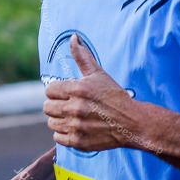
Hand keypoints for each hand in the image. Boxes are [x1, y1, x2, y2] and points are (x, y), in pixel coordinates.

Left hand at [43, 34, 137, 151]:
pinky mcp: (78, 141)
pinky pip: (57, 138)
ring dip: (59, 120)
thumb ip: (83, 56)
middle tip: (69, 105)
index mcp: (78, 89)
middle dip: (56, 105)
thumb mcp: (99, 74)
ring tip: (73, 117)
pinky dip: (64, 134)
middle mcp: (74, 108)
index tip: (67, 94)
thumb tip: (73, 37)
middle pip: (47, 107)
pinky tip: (76, 128)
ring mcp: (76, 126)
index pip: (50, 90)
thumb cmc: (115, 96)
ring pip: (51, 122)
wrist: (132, 123)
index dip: (58, 91)